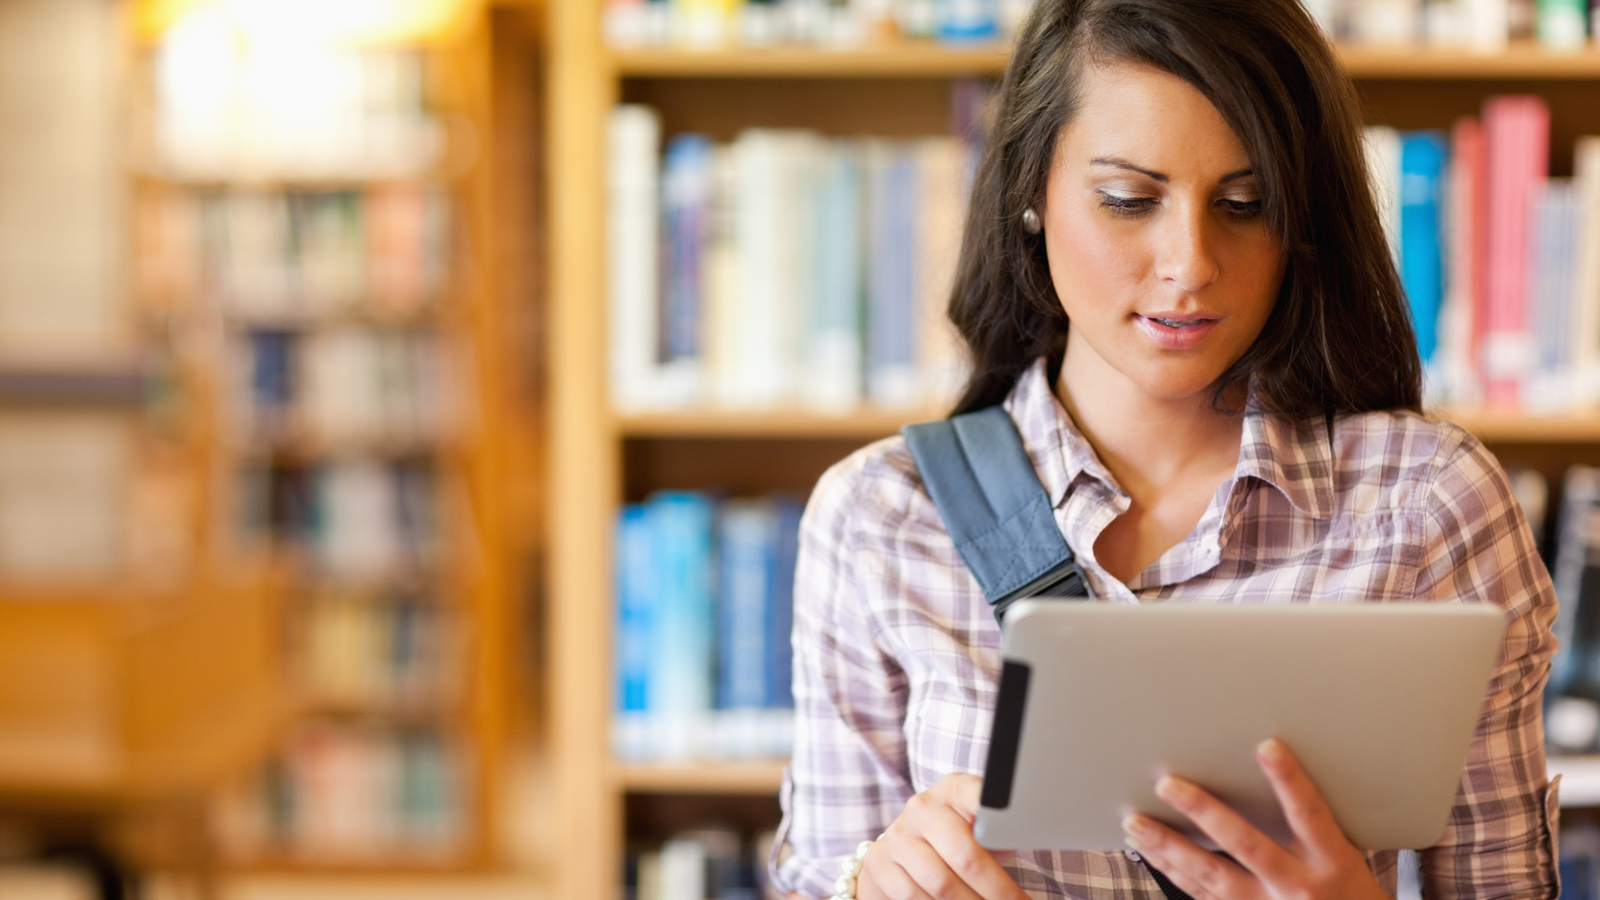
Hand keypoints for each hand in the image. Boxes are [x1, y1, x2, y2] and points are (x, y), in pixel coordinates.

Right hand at [855, 773, 1028, 899]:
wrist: (904, 852)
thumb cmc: (957, 840)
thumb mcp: (979, 828)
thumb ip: (999, 832)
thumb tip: (1028, 839)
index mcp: (953, 789)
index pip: (978, 797)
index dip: (998, 814)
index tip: (1019, 830)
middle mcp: (922, 808)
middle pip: (966, 856)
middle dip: (998, 890)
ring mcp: (898, 837)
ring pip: (942, 885)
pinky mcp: (879, 865)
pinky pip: (915, 898)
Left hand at [1120, 738, 1389, 899]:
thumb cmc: (1349, 892)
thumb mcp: (1346, 857)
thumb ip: (1313, 823)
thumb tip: (1270, 764)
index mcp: (1332, 861)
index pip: (1310, 813)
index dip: (1289, 781)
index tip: (1267, 747)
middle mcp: (1299, 886)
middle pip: (1246, 844)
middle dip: (1204, 813)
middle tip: (1168, 784)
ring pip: (1212, 875)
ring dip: (1169, 847)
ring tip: (1135, 822)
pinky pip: (1203, 895)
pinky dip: (1173, 872)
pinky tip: (1149, 852)